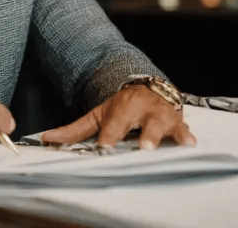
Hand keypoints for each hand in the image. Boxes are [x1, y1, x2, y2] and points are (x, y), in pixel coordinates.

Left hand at [39, 84, 195, 149]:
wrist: (148, 89)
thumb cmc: (122, 108)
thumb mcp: (98, 114)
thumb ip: (74, 129)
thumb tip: (46, 139)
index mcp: (122, 108)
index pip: (114, 126)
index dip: (110, 138)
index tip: (106, 149)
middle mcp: (143, 110)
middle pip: (144, 124)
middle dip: (146, 136)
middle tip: (144, 147)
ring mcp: (161, 115)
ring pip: (166, 125)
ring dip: (168, 135)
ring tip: (173, 144)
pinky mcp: (177, 121)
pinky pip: (183, 129)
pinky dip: (187, 136)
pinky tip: (191, 143)